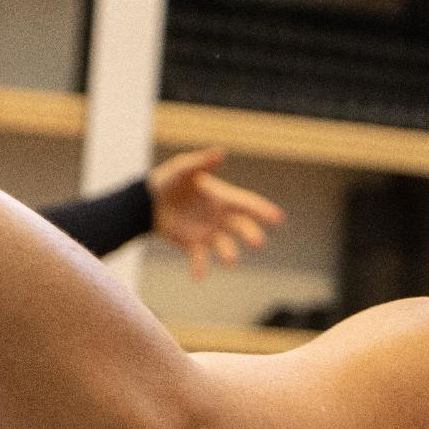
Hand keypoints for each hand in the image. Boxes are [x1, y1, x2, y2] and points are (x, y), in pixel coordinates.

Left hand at [147, 148, 284, 279]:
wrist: (149, 201)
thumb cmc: (170, 180)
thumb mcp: (183, 168)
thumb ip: (201, 162)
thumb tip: (220, 152)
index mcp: (222, 197)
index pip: (247, 204)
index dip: (263, 210)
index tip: (279, 218)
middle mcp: (220, 217)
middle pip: (242, 227)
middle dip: (251, 235)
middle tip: (259, 244)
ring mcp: (208, 233)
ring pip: (225, 245)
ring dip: (229, 253)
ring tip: (231, 260)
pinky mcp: (193, 245)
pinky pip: (200, 258)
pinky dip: (200, 267)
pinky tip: (198, 277)